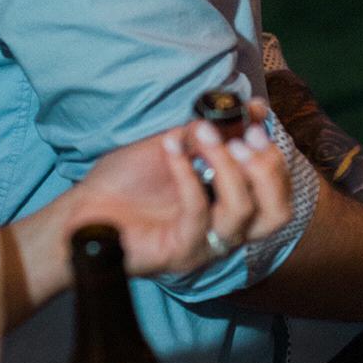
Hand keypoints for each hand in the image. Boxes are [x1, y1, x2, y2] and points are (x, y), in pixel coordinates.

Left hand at [66, 105, 292, 277]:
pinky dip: (187, 174)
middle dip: (266, 167)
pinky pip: (197, 212)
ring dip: (227, 166)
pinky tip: (172, 150)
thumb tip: (253, 110)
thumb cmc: (128, 180)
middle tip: (241, 137)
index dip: (275, 157)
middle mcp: (224, 231)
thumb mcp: (178, 146)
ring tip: (202, 136)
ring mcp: (204, 245)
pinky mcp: (179, 252)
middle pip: (276, 212)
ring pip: (242, 211)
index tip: (256, 120)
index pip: (278, 194)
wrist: (85, 209)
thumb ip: (214, 133)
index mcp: (229, 207)